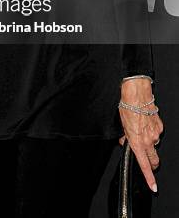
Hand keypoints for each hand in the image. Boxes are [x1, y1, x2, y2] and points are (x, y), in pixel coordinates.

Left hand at [119, 78, 163, 192]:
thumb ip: (124, 137)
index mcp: (137, 141)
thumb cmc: (127, 107)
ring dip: (148, 142)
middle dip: (151, 162)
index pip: (144, 164)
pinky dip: (151, 131)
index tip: (153, 186)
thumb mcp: (121, 124)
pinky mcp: (160, 126)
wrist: (137, 94)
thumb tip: (125, 141)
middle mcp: (148, 139)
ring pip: (153, 144)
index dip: (149, 177)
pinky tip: (145, 122)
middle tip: (146, 159)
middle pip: (154, 159)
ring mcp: (155, 133)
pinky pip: (156, 133)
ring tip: (140, 130)